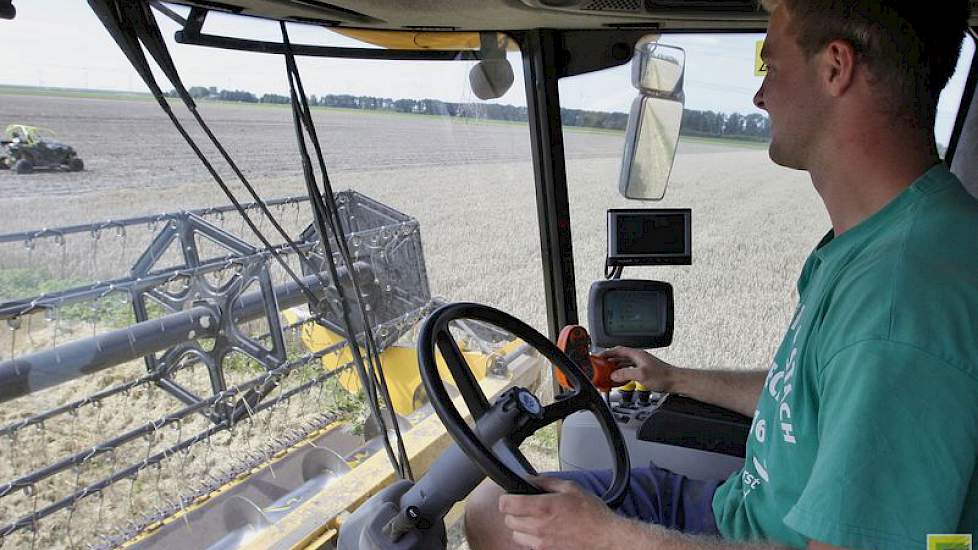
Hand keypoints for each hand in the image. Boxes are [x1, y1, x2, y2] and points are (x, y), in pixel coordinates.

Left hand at [497, 476, 621, 549]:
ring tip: (534, 520)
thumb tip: (529, 479)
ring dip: (520, 527)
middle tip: (524, 507)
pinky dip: (530, 539)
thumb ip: (546, 482)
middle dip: (513, 512)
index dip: (506, 498)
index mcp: (542, 507)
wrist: (605, 537)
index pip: (507, 505)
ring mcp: (541, 543)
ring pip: (516, 535)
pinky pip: (528, 545)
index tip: (511, 496)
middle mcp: (538, 527)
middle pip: (508, 521)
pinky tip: (542, 531)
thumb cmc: (591, 513)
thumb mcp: (570, 487)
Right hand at [599, 346, 676, 392]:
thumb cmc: (662, 376)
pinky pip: (628, 370)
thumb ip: (625, 374)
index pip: (617, 350)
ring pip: (623, 364)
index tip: (598, 357)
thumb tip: (613, 375)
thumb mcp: (641, 375)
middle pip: (619, 357)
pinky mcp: (643, 371)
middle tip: (600, 366)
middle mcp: (638, 358)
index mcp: (636, 354)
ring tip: (607, 374)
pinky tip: (619, 379)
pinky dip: (622, 374)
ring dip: (615, 368)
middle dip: (609, 361)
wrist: (675, 381)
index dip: (607, 353)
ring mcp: (641, 364)